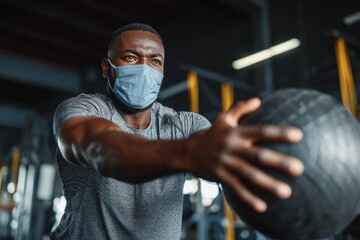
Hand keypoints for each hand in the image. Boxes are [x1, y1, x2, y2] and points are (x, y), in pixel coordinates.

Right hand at [185, 98, 303, 212]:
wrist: (188, 151)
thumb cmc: (211, 134)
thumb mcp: (223, 118)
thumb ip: (240, 108)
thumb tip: (258, 100)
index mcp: (237, 133)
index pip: (261, 131)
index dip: (279, 133)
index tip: (299, 136)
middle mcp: (233, 148)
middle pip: (259, 155)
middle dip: (279, 162)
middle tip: (300, 169)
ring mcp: (226, 164)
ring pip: (250, 175)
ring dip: (268, 184)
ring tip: (287, 192)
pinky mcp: (221, 177)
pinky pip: (236, 189)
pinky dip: (248, 198)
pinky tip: (263, 207)